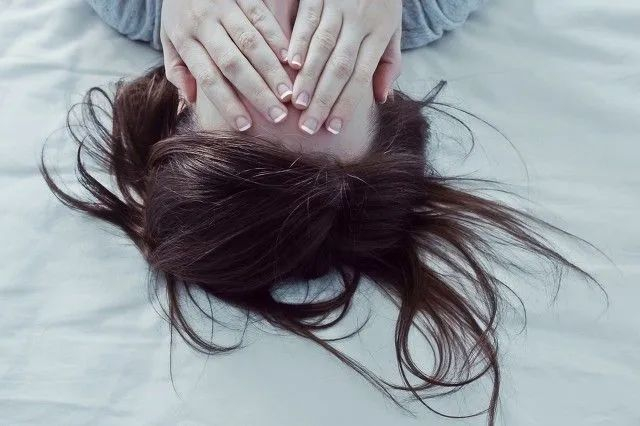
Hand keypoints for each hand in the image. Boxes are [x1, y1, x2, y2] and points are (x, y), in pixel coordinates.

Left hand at [160, 0, 293, 130]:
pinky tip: (290, 60)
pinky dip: (277, 39)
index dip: (227, 103)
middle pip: (233, 64)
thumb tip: (190, 102)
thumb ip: (178, 70)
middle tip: (278, 116)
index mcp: (185, 40)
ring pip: (251, 42)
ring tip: (289, 94)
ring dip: (272, 71)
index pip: (208, 78)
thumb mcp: (168, 39)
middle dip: (257, 92)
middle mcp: (204, 24)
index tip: (245, 126)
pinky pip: (261, 17)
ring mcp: (223, 6)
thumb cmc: (179, 13)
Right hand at [287, 0, 402, 134]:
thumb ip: (389, 64)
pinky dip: (297, 42)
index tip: (333, 128)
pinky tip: (289, 63)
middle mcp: (359, 22)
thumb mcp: (394, 30)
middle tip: (308, 125)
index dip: (346, 104)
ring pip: (321, 47)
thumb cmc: (382, 2)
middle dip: (323, 99)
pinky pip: (306, 21)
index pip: (360, 76)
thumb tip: (382, 99)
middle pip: (339, 67)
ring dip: (308, 77)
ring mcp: (338, 7)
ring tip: (295, 103)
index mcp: (379, 34)